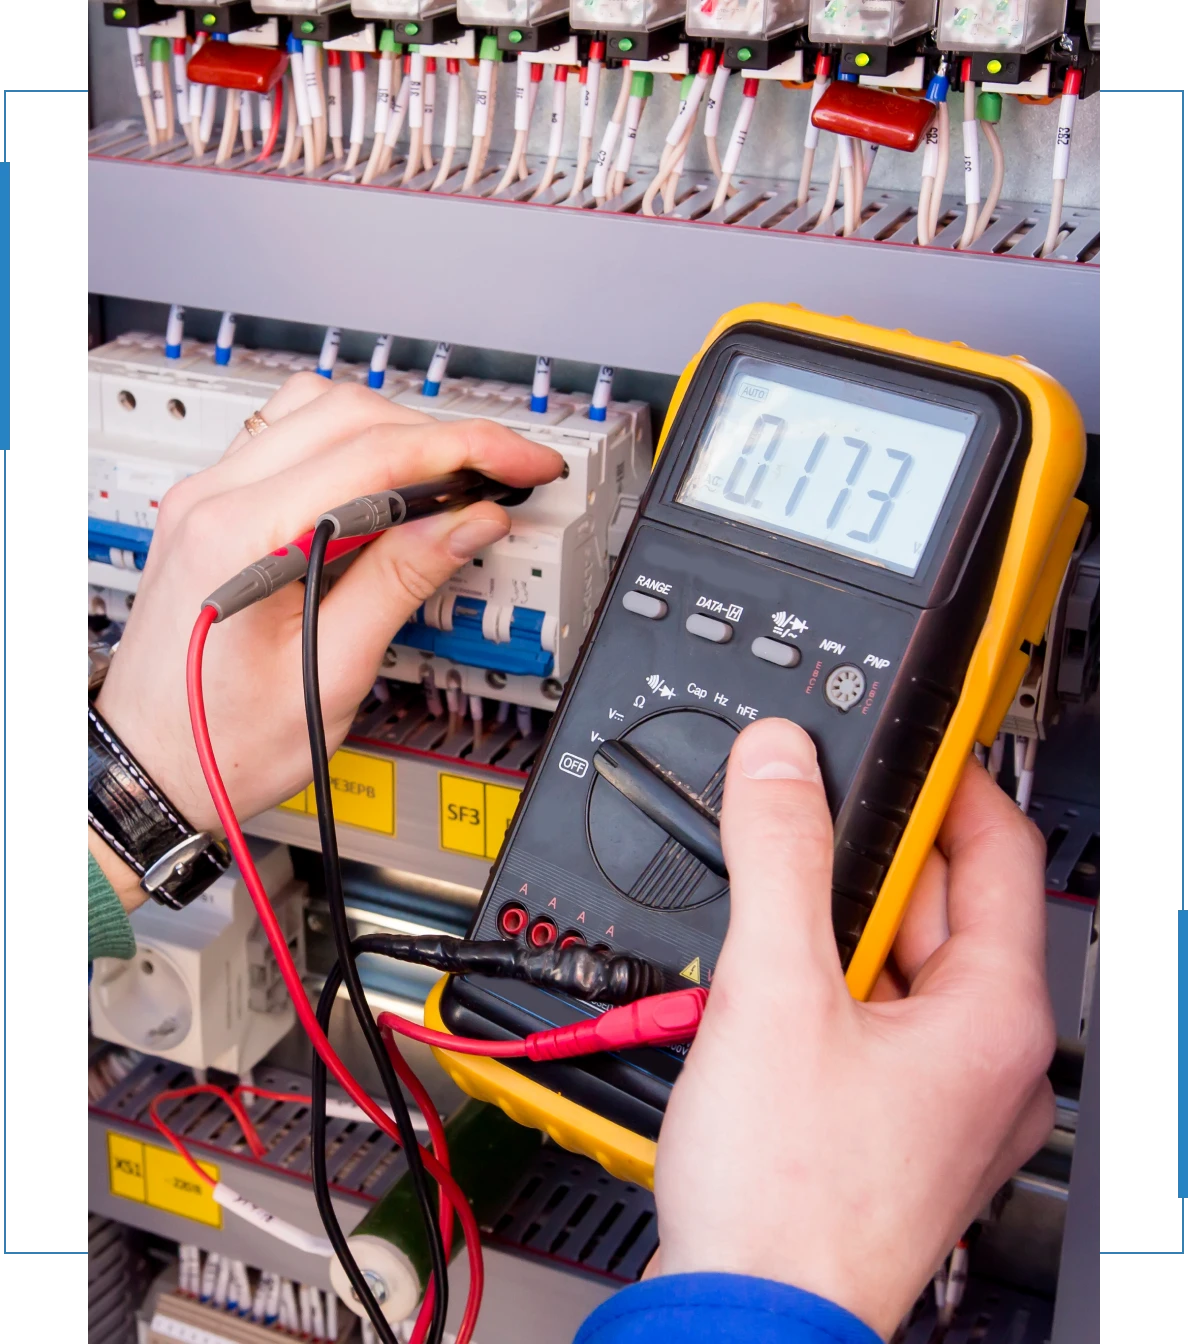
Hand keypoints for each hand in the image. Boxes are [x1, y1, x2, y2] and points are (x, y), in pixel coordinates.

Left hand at [92, 375, 563, 909]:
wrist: (152, 764)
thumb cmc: (224, 740)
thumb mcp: (332, 673)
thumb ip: (400, 583)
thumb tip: (466, 522)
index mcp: (243, 538)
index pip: (375, 453)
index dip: (466, 448)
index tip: (521, 461)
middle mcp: (214, 500)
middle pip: (348, 413)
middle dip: (440, 435)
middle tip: (501, 472)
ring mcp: (207, 497)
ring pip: (318, 411)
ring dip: (395, 434)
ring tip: (450, 481)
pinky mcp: (214, 509)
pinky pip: (291, 441)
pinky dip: (353, 450)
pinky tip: (388, 490)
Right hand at [652, 718, 1055, 1338]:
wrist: (745, 1319)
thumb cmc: (790, 1197)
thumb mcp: (775, 989)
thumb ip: (780, 856)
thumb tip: (780, 764)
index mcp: (995, 1015)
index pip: (997, 848)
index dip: (946, 780)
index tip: (898, 740)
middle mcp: (986, 1057)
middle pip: (939, 903)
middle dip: (866, 854)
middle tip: (798, 817)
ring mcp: (940, 1094)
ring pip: (896, 960)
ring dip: (834, 920)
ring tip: (769, 908)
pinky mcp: (888, 1119)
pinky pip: (869, 1013)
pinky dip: (822, 979)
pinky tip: (766, 982)